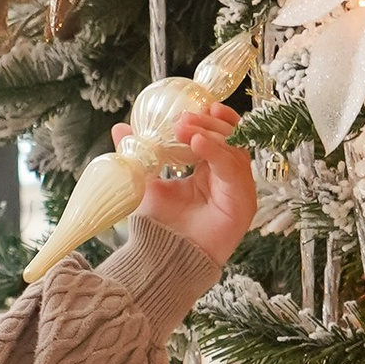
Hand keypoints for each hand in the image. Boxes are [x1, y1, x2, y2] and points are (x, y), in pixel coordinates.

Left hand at [120, 103, 254, 265]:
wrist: (162, 258)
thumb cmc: (159, 225)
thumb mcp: (146, 181)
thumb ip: (139, 154)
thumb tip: (120, 128)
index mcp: (210, 170)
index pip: (220, 135)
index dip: (211, 118)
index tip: (193, 105)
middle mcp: (228, 178)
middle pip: (231, 138)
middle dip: (208, 122)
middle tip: (183, 118)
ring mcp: (239, 191)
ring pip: (235, 149)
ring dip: (211, 133)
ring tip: (184, 128)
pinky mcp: (244, 203)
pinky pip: (233, 170)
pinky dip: (217, 152)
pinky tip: (197, 143)